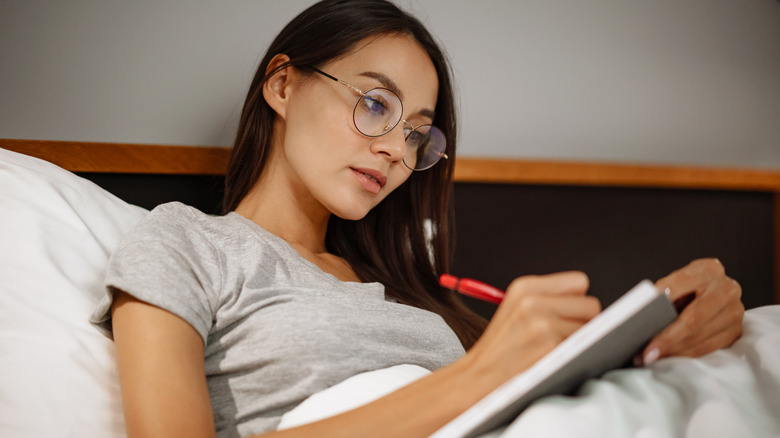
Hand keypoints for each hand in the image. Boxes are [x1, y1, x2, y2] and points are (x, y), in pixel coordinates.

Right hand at [466, 272, 601, 384]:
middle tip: (562, 335)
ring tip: (553, 348)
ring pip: (590, 328)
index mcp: (524, 286)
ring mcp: (542, 324)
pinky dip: (573, 354)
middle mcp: (533, 301)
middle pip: (591, 305)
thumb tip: (589, 304)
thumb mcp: (516, 308)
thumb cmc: (501, 347)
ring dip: (578, 340)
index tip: (565, 313)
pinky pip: (583, 346)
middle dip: (583, 321)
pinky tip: (553, 358)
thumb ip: (549, 298)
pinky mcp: (550, 347)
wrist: (478, 376)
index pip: (579, 281)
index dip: (576, 300)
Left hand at [639, 258, 743, 364]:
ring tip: (650, 356)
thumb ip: (662, 294)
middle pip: (694, 318)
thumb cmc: (685, 289)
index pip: (681, 283)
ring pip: (699, 336)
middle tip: (647, 351)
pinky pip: (707, 347)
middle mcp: (727, 288)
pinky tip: (667, 356)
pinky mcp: (735, 331)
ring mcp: (734, 311)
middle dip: (667, 337)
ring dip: (673, 350)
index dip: (662, 300)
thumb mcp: (674, 283)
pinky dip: (684, 354)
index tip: (644, 316)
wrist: (710, 294)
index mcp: (709, 269)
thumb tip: (644, 314)